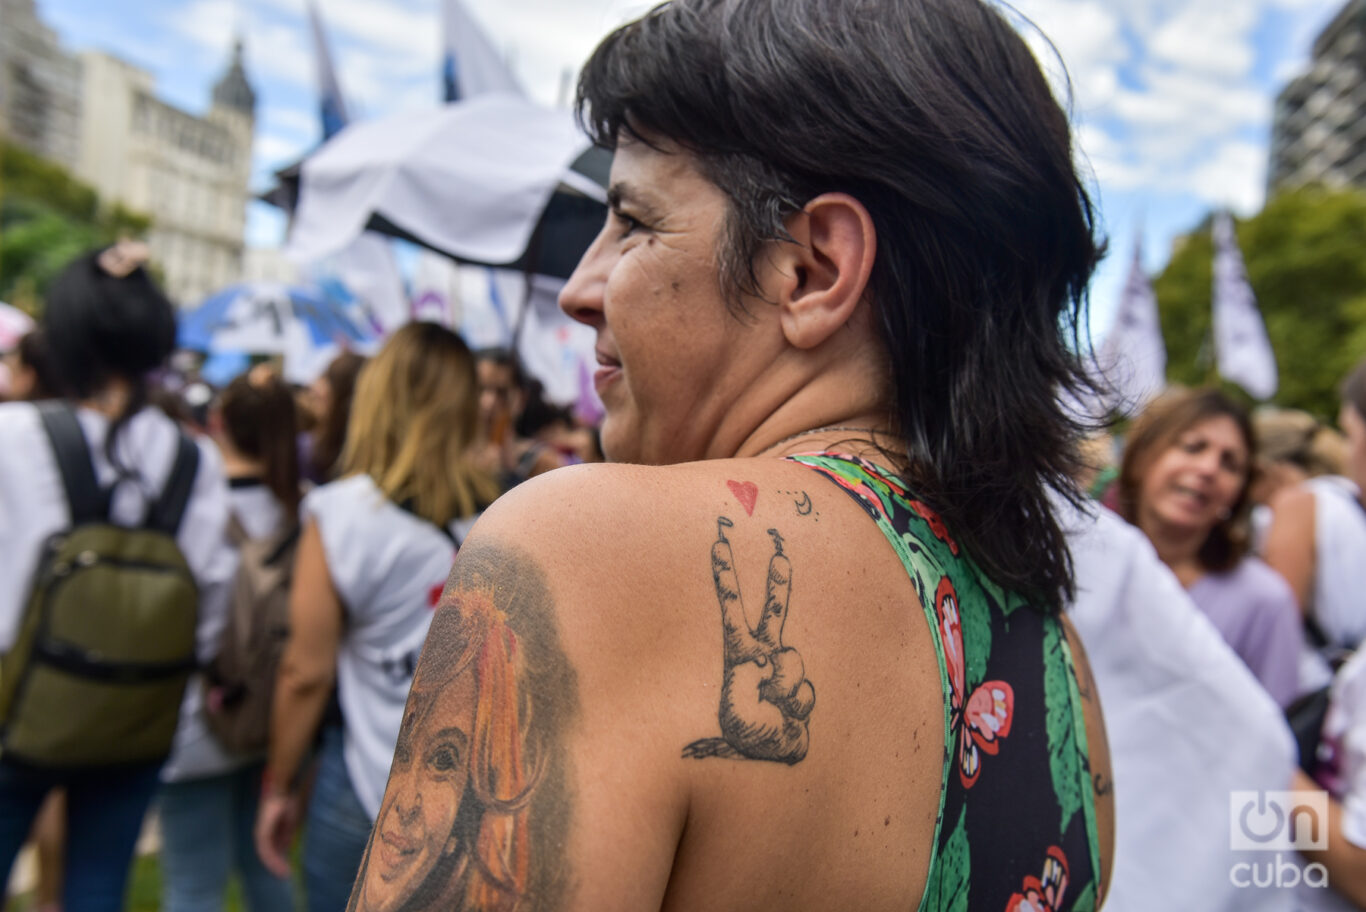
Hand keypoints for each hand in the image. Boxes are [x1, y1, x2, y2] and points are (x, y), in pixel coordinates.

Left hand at [255, 789, 300, 877]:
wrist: (283, 790)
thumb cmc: (289, 802)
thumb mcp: (292, 821)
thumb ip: (287, 834)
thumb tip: (286, 848)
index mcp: (270, 830)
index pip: (274, 849)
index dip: (280, 860)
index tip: (288, 869)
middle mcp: (263, 833)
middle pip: (269, 854)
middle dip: (277, 865)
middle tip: (286, 875)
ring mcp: (261, 833)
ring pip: (266, 854)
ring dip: (275, 864)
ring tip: (284, 872)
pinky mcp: (261, 832)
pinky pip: (265, 850)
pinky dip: (272, 858)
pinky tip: (279, 863)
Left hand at [693, 520, 814, 763]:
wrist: (768, 761)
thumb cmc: (743, 736)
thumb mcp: (734, 710)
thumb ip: (750, 680)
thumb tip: (766, 660)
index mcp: (736, 654)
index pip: (730, 608)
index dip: (725, 575)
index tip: (716, 543)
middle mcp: (760, 656)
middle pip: (772, 612)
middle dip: (777, 582)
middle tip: (778, 547)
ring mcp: (783, 671)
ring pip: (793, 661)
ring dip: (785, 687)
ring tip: (770, 708)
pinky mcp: (801, 688)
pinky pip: (806, 688)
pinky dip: (797, 705)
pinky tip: (785, 719)